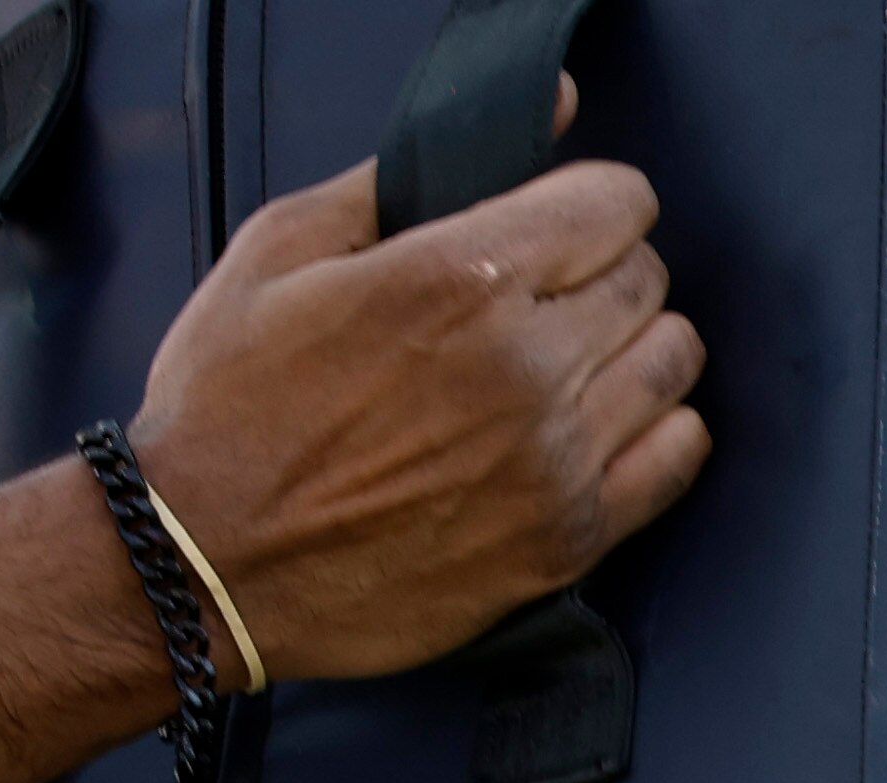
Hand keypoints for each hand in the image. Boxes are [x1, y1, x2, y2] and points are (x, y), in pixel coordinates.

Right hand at [127, 91, 706, 684]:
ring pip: (671, 362)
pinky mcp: (568, 538)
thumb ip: (405, 173)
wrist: (209, 567)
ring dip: (637, 346)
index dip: (594, 200)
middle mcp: (525, 365)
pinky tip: (606, 426)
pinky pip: (678, 455)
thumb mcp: (281, 249)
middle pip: (644, 279)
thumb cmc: (230, 406)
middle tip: (554, 294)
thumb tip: (540, 112)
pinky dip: (660, 428)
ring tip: (580, 359)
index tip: (568, 218)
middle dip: (607, 270)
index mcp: (458, 278)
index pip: (614, 204)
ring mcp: (556, 458)